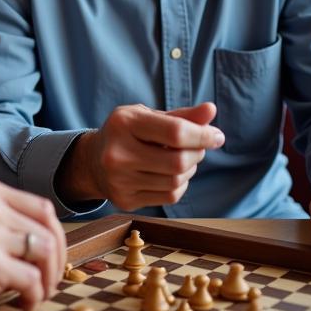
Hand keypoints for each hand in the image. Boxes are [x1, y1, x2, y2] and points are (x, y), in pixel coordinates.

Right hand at [0, 177, 65, 310]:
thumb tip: (37, 239)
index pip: (42, 208)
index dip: (54, 235)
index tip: (50, 256)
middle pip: (48, 231)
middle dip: (56, 261)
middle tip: (49, 281)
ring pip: (44, 255)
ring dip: (46, 281)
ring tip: (33, 294)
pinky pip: (31, 281)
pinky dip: (33, 297)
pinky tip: (21, 303)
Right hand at [56, 101, 224, 210]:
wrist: (93, 161)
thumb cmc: (127, 133)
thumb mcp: (148, 116)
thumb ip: (181, 116)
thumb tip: (211, 110)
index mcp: (124, 123)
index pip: (175, 132)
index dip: (203, 135)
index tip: (217, 136)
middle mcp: (117, 153)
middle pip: (178, 161)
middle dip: (197, 153)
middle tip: (198, 147)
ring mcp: (119, 180)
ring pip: (176, 181)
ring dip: (189, 169)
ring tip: (182, 158)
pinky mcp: (125, 199)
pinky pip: (169, 196)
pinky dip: (180, 184)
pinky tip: (171, 174)